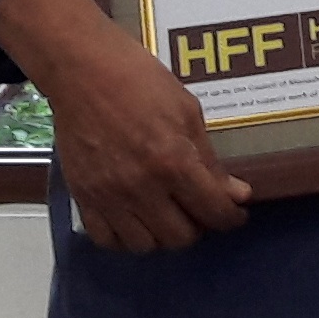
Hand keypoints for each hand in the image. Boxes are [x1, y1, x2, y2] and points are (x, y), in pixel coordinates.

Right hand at [0, 0, 250, 253]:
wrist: (82, 72)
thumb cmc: (140, 81)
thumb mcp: (187, 111)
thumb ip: (209, 159)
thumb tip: (236, 194)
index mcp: (173, 162)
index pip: (213, 211)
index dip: (231, 218)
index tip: (234, 213)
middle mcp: (142, 187)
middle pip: (181, 237)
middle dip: (198, 226)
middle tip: (198, 208)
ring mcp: (109, 196)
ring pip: (144, 246)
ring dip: (162, 235)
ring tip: (166, 215)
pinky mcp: (83, 198)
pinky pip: (106, 240)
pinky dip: (124, 238)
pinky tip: (134, 220)